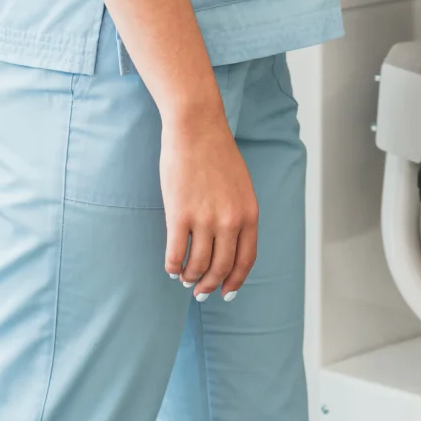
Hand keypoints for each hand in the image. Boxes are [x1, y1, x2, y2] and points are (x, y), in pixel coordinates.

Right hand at [161, 109, 258, 301]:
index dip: (235, 281)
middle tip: (200, 291)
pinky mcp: (179, 216)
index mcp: (249, 213)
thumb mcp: (241, 186)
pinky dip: (172, 267)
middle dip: (210, 285)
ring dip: (190, 278)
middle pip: (221, 268)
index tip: (226, 292)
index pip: (246, 260)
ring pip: (197, 266)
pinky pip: (175, 255)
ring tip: (185, 278)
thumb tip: (229, 246)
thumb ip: (239, 214)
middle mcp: (230, 220)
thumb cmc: (217, 154)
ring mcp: (205, 219)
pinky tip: (171, 267)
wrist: (197, 128)